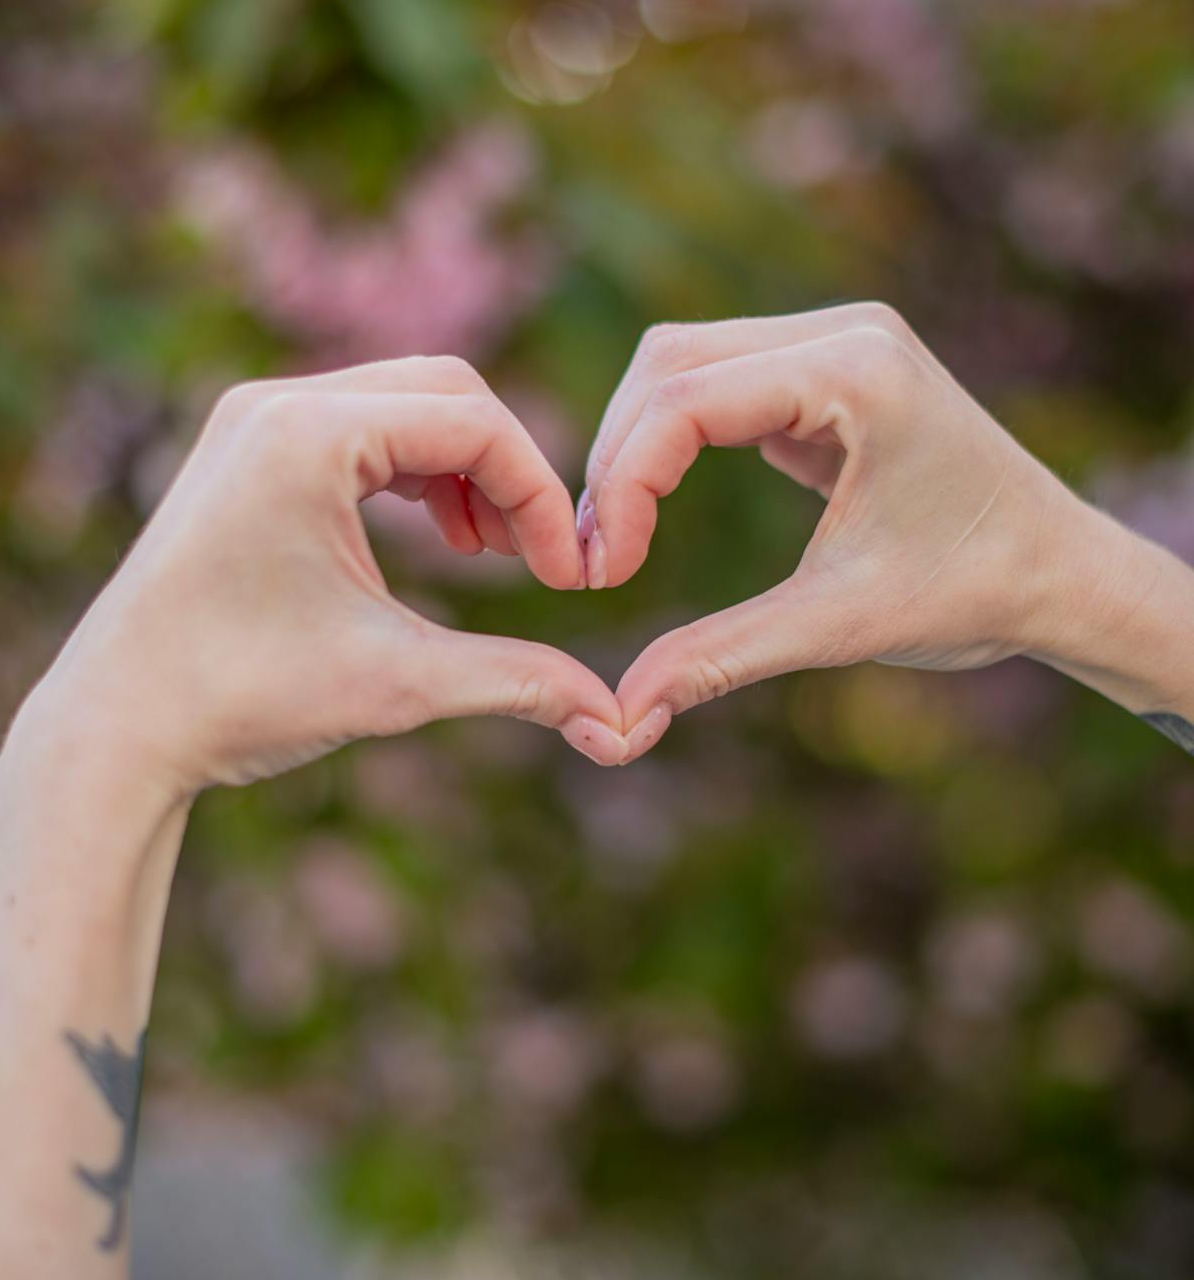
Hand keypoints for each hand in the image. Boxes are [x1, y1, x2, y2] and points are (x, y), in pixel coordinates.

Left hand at [27, 355, 628, 792]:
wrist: (117, 726)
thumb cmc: (242, 698)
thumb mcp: (396, 682)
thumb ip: (516, 681)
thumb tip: (614, 720)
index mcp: (307, 433)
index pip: (474, 422)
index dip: (543, 496)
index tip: (572, 575)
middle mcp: (276, 402)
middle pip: (448, 391)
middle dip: (510, 473)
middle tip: (539, 559)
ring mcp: (256, 420)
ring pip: (407, 404)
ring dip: (466, 470)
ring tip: (491, 553)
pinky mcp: (249, 449)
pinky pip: (363, 429)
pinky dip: (417, 473)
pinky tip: (443, 539)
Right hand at [577, 303, 1141, 759]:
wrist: (1060, 574)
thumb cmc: (973, 592)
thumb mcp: (838, 625)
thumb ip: (720, 658)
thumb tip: (623, 719)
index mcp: (856, 372)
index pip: (684, 401)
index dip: (621, 487)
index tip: (601, 575)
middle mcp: (842, 332)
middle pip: (667, 364)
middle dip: (615, 461)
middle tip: (594, 560)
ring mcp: (835, 343)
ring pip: (681, 365)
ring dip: (634, 447)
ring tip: (614, 538)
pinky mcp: (825, 371)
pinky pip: (717, 383)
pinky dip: (670, 441)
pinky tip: (654, 507)